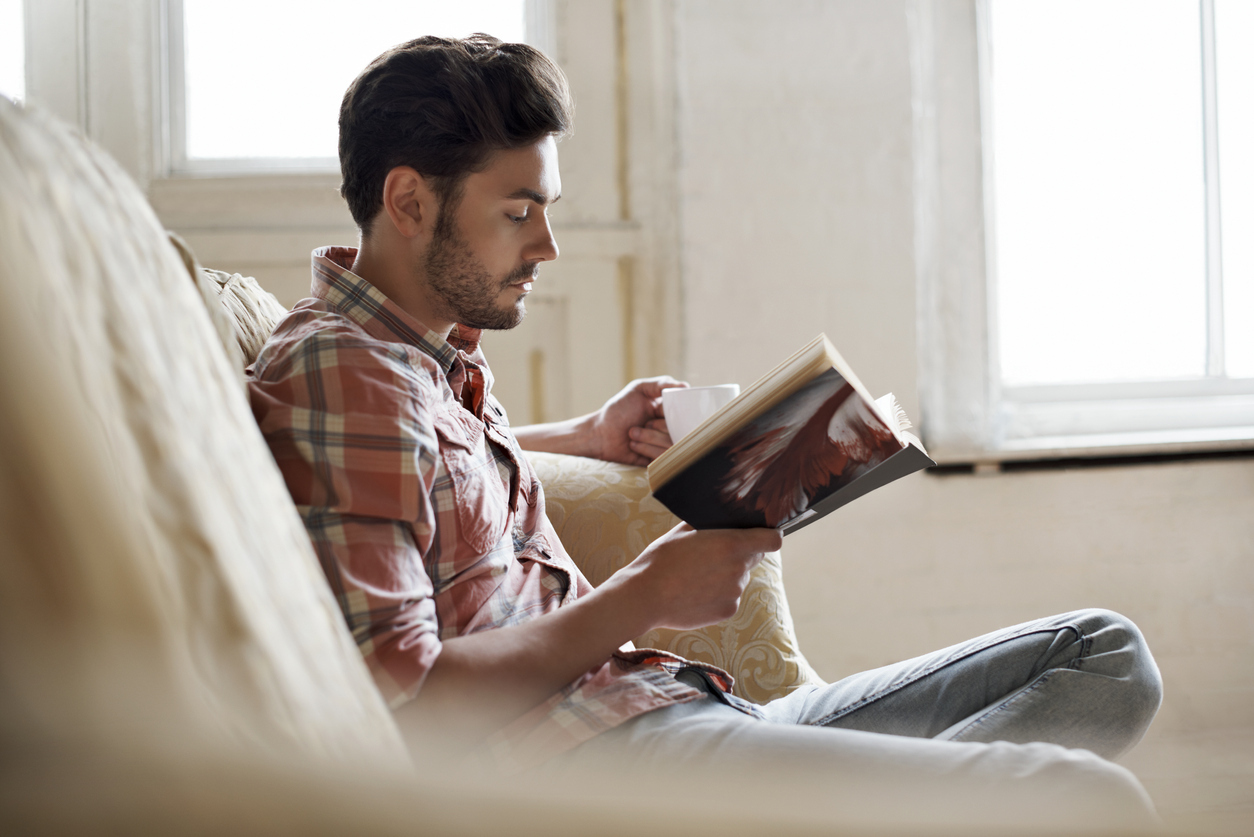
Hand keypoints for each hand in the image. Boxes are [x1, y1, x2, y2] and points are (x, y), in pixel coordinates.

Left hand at [589, 376, 687, 465]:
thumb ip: (660, 383)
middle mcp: (669, 427)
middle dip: (657, 427)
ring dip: (648, 438)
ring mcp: (663, 444)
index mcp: (668, 411)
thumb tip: (685, 386)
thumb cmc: (618, 410)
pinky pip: (663, 457)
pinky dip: (646, 449)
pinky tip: (633, 445)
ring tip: (633, 434)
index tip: (657, 411)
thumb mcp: (638, 389)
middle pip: (679, 430)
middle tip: (643, 423)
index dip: (671, 413)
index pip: (684, 412)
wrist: (600, 434)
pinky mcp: (657, 459)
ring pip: (671, 444)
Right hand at [605, 524, 782, 630]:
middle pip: (753, 558)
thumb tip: (724, 521)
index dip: (769, 536)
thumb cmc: (661, 559)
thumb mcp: (684, 531)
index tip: (762, 535)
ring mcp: (735, 592)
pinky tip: (696, 592)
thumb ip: (711, 525)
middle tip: (713, 555)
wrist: (645, 597)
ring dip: (726, 575)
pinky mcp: (727, 611)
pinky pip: (730, 597)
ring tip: (697, 576)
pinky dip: (718, 594)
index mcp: (732, 544)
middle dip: (740, 554)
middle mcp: (739, 569)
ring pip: (740, 578)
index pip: (773, 540)